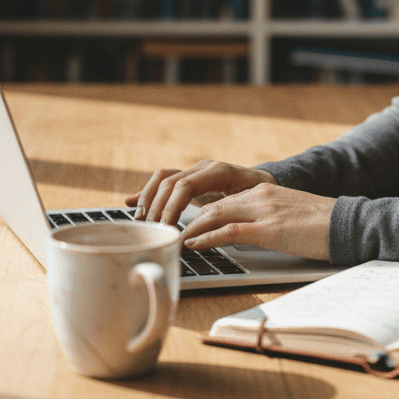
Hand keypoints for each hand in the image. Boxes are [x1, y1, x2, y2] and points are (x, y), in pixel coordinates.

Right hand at [124, 160, 277, 224]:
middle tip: (150, 229)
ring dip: (148, 198)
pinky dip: (147, 191)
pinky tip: (130, 202)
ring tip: (140, 219)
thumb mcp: (251, 205)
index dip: (172, 206)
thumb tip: (209, 230)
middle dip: (157, 206)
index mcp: (219, 171)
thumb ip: (231, 214)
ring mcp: (196, 171)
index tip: (166, 227)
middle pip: (170, 182)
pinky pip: (164, 180)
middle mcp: (204, 167)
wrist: (268, 183)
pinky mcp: (190, 179)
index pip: (186, 185)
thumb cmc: (263, 196)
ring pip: (163, 178)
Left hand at [181, 183, 334, 260]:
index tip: (181, 224)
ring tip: (172, 240)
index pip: (221, 200)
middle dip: (186, 219)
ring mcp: (264, 211)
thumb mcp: (288, 215)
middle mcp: (260, 196)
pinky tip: (192, 244)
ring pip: (215, 214)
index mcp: (264, 191)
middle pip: (212, 205)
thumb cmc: (322, 225)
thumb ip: (265, 219)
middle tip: (167, 233)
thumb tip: (244, 235)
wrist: (348, 224)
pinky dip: (206, 237)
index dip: (198, 213)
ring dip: (189, 228)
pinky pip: (229, 231)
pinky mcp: (270, 229)